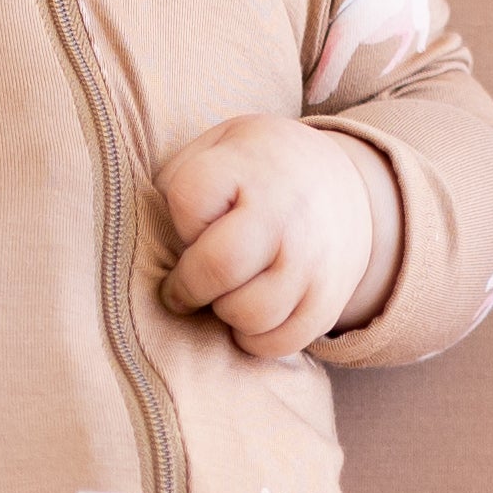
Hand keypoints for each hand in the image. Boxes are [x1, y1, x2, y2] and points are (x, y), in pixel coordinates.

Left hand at [155, 117, 399, 358]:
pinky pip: (276, 344)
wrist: (341, 187)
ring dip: (224, 311)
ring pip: (248, 316)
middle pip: (220, 268)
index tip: (192, 225)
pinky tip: (250, 310)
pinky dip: (253, 337)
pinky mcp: (326, 304)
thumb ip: (177, 182)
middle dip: (190, 284)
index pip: (189, 202)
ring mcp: (312, 262)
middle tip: (186, 285)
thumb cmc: (255, 173)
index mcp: (250, 168)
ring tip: (226, 291)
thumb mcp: (216, 148)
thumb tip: (151, 245)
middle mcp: (287, 215)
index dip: (181, 221)